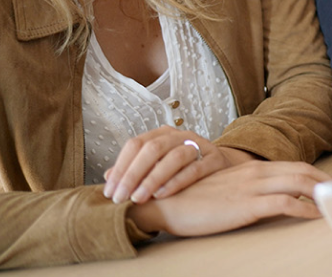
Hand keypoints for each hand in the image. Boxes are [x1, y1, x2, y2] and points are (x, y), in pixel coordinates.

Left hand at [103, 125, 257, 203]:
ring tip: (139, 198)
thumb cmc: (184, 170)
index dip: (120, 167)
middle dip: (132, 174)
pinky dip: (176, 181)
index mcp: (162, 134)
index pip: (135, 144)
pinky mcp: (215, 160)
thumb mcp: (158, 166)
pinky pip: (194, 169)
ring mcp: (199, 145)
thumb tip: (108, 176)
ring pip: (174, 157)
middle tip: (121, 197)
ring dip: (153, 178)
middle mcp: (180, 135)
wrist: (223, 170)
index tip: (109, 191)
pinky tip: (162, 195)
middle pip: (152, 148)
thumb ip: (135, 169)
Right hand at [127, 160, 331, 235]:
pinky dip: (305, 208)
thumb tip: (265, 198)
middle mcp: (254, 172)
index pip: (291, 166)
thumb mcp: (223, 189)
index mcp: (249, 168)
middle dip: (324, 181)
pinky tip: (315, 216)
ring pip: (298, 183)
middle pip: (301, 170)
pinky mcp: (246, 204)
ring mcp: (251, 187)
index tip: (328, 185)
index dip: (314, 174)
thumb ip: (245, 189)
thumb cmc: (191, 200)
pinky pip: (285, 204)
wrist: (163, 203)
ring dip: (320, 193)